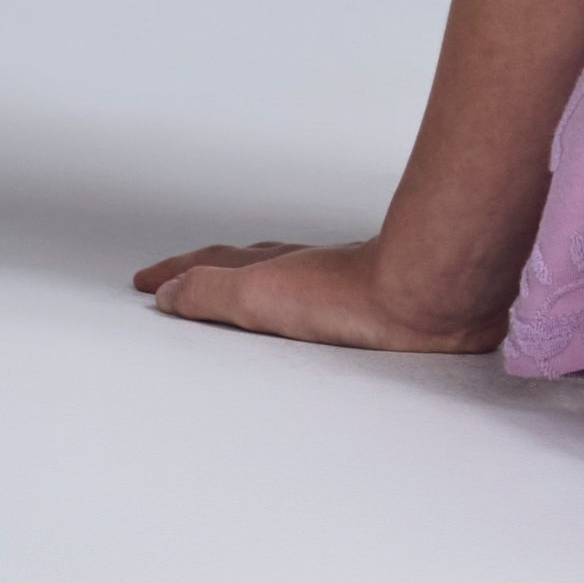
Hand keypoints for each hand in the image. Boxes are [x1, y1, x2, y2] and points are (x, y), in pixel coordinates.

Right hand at [132, 234, 511, 354]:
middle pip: (253, 265)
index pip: (216, 267)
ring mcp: (348, 286)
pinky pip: (329, 301)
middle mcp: (311, 271)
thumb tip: (172, 291)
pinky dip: (307, 304)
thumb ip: (214, 292)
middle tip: (185, 280)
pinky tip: (324, 316)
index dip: (180, 273)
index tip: (149, 281)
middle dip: (215, 273)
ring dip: (261, 284)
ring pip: (293, 277)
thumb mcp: (263, 294)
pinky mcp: (383, 309)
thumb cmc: (357, 297)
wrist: (434, 297)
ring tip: (245, 293)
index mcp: (277, 270)